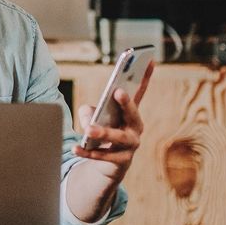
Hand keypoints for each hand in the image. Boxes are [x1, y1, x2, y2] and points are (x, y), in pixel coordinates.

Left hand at [72, 61, 154, 182]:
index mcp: (131, 113)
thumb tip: (90, 120)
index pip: (140, 92)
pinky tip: (75, 147)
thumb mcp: (94, 118)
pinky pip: (104, 155)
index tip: (150, 60)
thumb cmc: (103, 133)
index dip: (145, 76)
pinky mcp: (121, 161)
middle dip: (126, 103)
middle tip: (117, 91)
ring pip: (118, 138)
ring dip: (104, 132)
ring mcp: (131, 145)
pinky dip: (88, 151)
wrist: (110, 165)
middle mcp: (136, 127)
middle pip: (132, 114)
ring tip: (89, 129)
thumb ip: (89, 112)